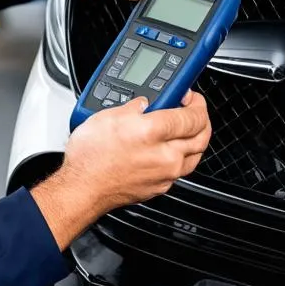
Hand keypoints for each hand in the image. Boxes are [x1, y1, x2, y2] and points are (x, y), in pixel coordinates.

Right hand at [31, 90, 211, 249]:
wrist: (82, 188)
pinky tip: (171, 149)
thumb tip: (145, 103)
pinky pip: (181, 170)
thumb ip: (135, 106)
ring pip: (195, 155)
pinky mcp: (160, 187)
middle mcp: (166, 156)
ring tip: (185, 129)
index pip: (194, 117)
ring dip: (195, 139)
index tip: (192, 98)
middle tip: (193, 110)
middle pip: (202, 137)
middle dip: (202, 120)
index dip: (197, 103)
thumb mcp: (109, 115)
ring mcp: (165, 174)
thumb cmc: (91, 157)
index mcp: (154, 132)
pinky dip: (181, 156)